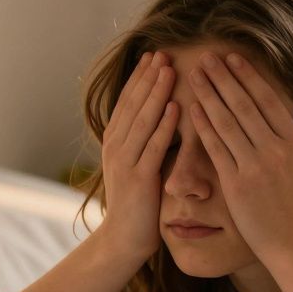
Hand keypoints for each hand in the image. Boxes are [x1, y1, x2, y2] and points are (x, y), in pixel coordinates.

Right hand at [98, 50, 179, 261]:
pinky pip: (153, 146)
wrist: (125, 239)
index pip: (127, 102)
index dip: (139, 78)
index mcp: (115, 142)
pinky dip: (165, 125)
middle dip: (148, 77)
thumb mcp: (139, 165)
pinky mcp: (138, 179)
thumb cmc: (139, 203)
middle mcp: (115, 147)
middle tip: (163, 52)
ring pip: (142, 120)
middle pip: (132, 104)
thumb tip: (163, 115)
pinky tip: (177, 106)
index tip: (153, 56)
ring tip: (169, 69)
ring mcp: (125, 162)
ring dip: (156, 93)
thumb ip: (146, 141)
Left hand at [187, 51, 292, 260]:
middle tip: (206, 57)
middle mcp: (275, 151)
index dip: (248, 77)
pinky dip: (204, 127)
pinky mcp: (236, 185)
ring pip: (227, 123)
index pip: (268, 101)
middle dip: (223, 78)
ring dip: (209, 95)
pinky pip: (216, 150)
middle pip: (244, 105)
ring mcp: (254, 168)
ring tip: (194, 75)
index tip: (233, 59)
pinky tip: (192, 109)